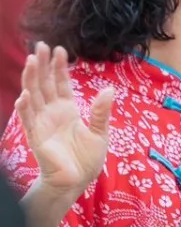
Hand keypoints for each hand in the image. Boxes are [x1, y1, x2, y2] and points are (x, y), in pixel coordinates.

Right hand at [15, 44, 111, 196]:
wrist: (76, 181)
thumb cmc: (86, 159)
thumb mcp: (100, 132)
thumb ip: (102, 112)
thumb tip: (109, 90)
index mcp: (68, 110)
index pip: (61, 83)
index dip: (59, 67)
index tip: (60, 49)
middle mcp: (52, 113)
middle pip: (44, 84)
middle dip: (43, 65)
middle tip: (40, 45)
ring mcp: (42, 123)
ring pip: (34, 96)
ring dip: (32, 79)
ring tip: (32, 61)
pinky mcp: (37, 137)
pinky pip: (29, 120)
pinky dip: (26, 108)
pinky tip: (25, 95)